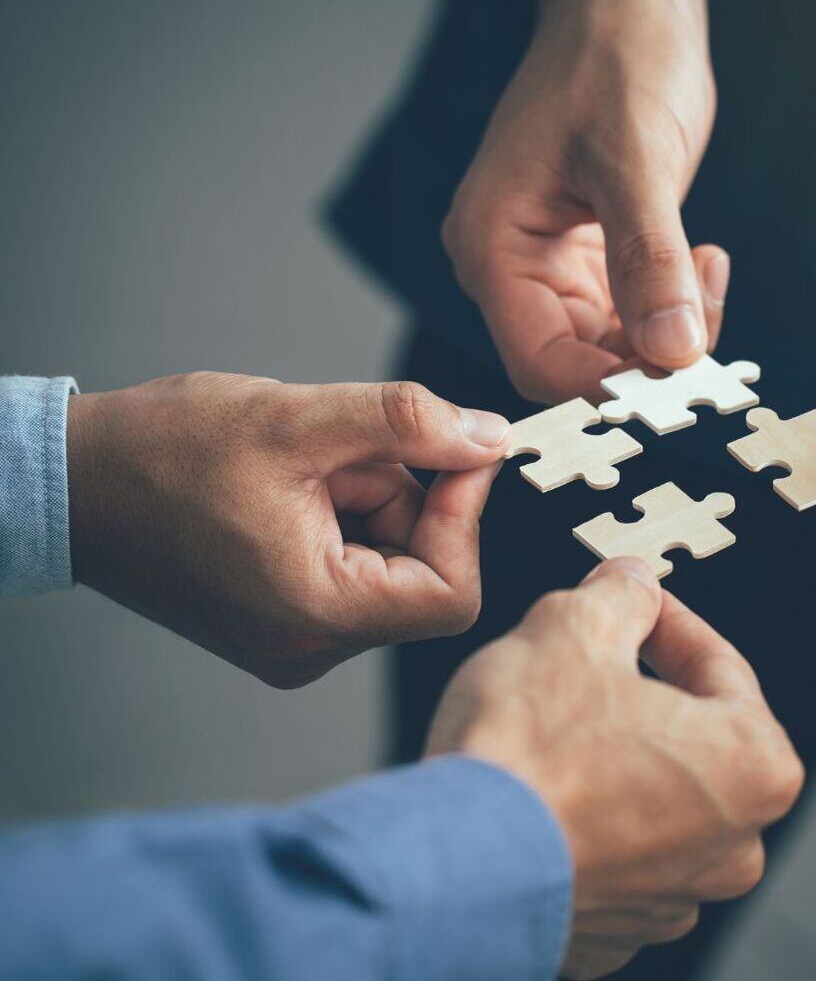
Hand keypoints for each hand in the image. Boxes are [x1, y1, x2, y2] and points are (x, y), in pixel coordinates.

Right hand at [66, 372, 508, 685]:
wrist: (72, 483)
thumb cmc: (163, 453)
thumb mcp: (300, 419)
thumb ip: (410, 424)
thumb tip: (490, 437)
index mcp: (316, 616)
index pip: (452, 593)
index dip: (468, 515)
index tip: (459, 449)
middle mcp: (310, 647)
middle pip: (424, 571)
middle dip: (403, 495)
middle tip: (342, 449)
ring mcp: (296, 638)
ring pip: (391, 560)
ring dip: (370, 496)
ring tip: (301, 464)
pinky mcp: (285, 618)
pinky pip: (356, 564)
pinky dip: (346, 512)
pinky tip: (293, 484)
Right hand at [426, 558, 804, 978]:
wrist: (446, 864)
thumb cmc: (525, 755)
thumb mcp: (575, 626)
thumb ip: (621, 595)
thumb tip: (632, 584)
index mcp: (753, 767)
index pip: (720, 667)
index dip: (669, 622)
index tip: (638, 604)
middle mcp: (731, 847)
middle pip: (688, 738)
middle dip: (639, 694)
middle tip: (588, 658)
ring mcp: (669, 899)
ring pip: (648, 799)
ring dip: (608, 760)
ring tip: (548, 727)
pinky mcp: (609, 931)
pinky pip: (605, 856)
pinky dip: (578, 822)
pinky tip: (534, 791)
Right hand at [441, 0, 726, 402]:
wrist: (625, 7)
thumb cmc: (613, 60)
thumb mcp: (635, 160)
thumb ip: (650, 261)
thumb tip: (673, 354)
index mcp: (491, 248)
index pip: (540, 361)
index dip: (608, 386)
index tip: (679, 384)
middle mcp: (510, 268)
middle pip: (576, 363)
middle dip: (648, 360)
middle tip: (711, 330)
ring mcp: (549, 266)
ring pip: (609, 346)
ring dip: (669, 333)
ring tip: (709, 271)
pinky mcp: (589, 258)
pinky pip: (630, 314)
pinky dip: (673, 305)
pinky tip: (704, 261)